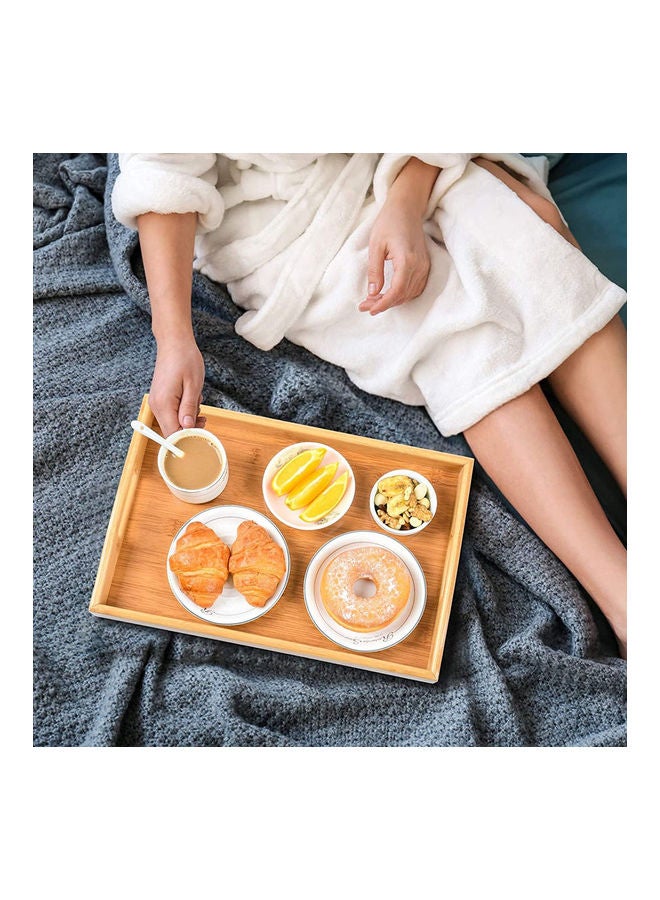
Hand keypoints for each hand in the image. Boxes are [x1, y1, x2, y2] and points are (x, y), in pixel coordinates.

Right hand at [148, 336, 205, 436]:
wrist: (174, 343)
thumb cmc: (185, 359)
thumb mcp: (193, 385)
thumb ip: (189, 408)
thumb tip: (187, 428)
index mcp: (164, 404)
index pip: (172, 434)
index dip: (187, 439)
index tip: (201, 435)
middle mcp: (157, 406)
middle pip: (172, 431)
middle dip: (189, 428)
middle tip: (203, 416)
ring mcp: (157, 403)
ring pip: (173, 423)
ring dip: (188, 418)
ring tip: (197, 401)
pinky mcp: (161, 399)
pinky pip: (172, 414)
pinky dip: (183, 411)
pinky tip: (190, 399)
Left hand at [359, 185, 430, 315]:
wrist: (406, 209)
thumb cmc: (388, 223)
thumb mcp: (375, 246)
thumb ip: (375, 271)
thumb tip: (372, 293)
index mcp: (407, 260)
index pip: (396, 291)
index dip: (383, 304)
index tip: (369, 310)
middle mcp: (419, 266)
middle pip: (403, 295)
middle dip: (384, 304)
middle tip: (365, 305)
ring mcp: (425, 267)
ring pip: (410, 294)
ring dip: (392, 301)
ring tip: (373, 300)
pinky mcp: (426, 266)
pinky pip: (416, 289)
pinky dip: (403, 295)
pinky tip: (389, 295)